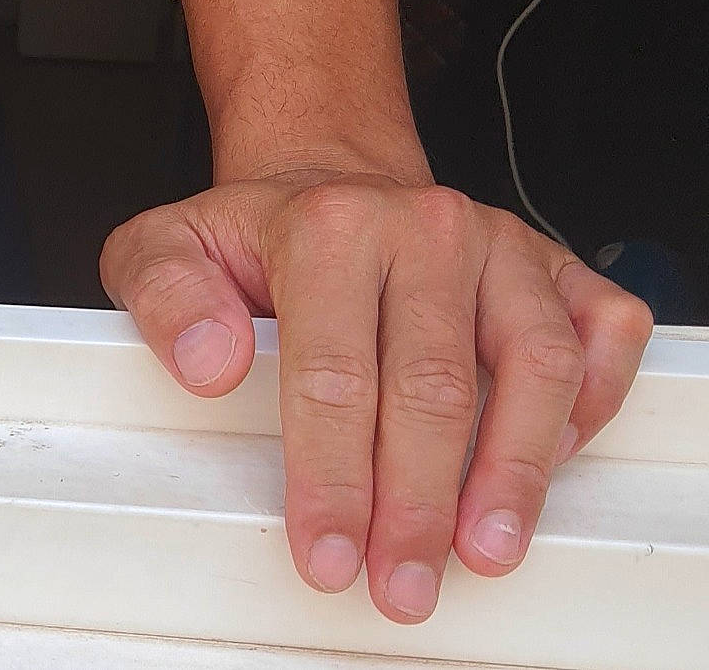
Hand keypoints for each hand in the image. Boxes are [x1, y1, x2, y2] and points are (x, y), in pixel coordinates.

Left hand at [101, 170, 653, 623]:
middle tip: (400, 580)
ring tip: (482, 548)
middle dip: (416, 504)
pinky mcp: (554, 265)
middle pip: (433, 386)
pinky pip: (603, 334)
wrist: (327, 184)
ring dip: (514, 472)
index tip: (328, 551)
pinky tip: (545, 464)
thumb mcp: (165, 249)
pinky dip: (590, 404)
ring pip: (534, 366)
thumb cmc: (255, 237)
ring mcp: (500, 244)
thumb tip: (209, 361)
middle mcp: (423, 227)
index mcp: (327, 225)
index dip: (332, 476)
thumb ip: (163, 297)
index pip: (334, 371)